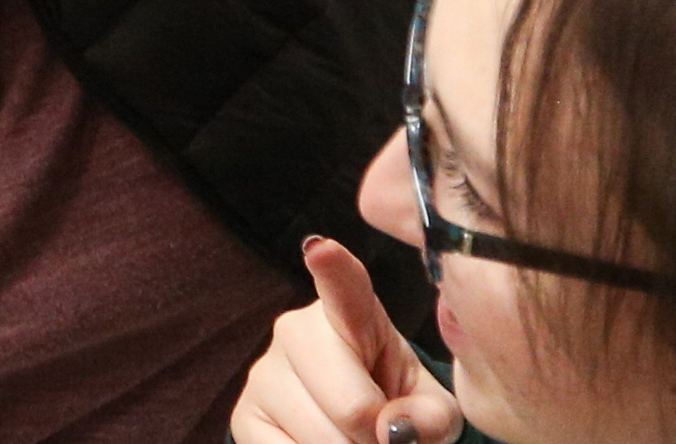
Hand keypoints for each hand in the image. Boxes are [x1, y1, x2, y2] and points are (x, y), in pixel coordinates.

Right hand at [228, 239, 464, 443]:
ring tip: (352, 440)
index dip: (332, 268)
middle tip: (380, 433)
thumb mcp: (432, 408)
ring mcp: (264, 372)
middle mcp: (298, 330)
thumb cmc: (397, 405)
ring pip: (322, 438)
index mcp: (353, 312)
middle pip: (352, 405)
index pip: (343, 287)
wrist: (356, 429)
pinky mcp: (243, 414)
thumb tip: (392, 429)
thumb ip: (430, 415)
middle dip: (376, 435)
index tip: (321, 250)